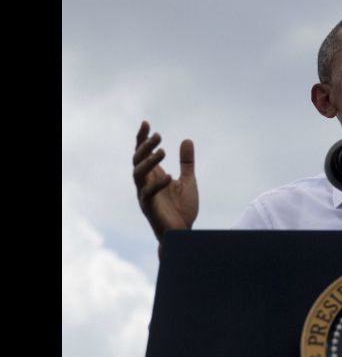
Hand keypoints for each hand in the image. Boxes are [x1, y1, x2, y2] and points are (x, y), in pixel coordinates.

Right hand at [132, 121, 198, 242]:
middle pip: (137, 160)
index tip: (146, 123)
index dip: (142, 138)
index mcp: (153, 176)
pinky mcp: (149, 208)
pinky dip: (157, 184)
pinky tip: (169, 176)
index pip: (143, 153)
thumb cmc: (182, 209)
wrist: (184, 233)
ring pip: (138, 174)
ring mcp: (145, 196)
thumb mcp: (188, 181)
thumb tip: (187, 140)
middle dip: (145, 146)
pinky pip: (148, 194)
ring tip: (163, 151)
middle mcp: (145, 183)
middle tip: (158, 136)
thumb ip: (186, 163)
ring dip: (149, 162)